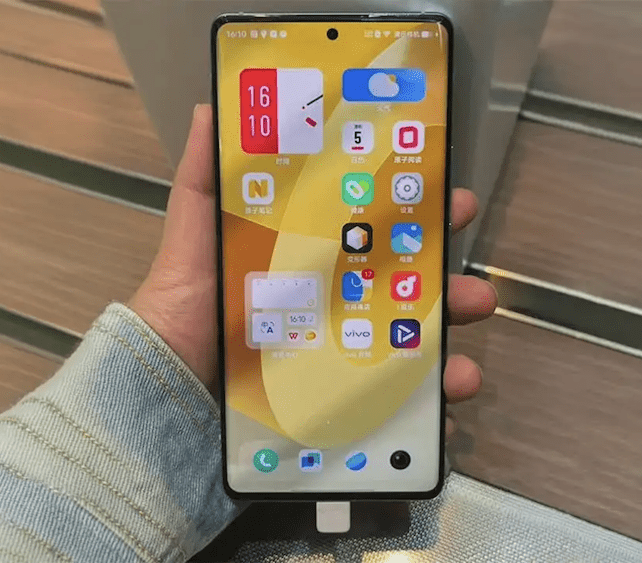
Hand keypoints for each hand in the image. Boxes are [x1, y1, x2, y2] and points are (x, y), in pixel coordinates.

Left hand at [129, 104, 496, 435]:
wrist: (165, 389)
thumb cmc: (183, 308)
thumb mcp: (194, 236)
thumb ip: (205, 179)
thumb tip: (210, 110)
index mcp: (313, 266)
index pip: (380, 237)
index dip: (422, 219)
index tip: (453, 201)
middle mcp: (335, 312)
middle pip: (411, 299)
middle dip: (454, 294)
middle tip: (476, 295)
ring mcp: (339, 364)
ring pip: (413, 359)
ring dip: (451, 362)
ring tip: (462, 371)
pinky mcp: (335, 411)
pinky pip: (391, 415)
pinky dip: (423, 417)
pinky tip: (438, 415)